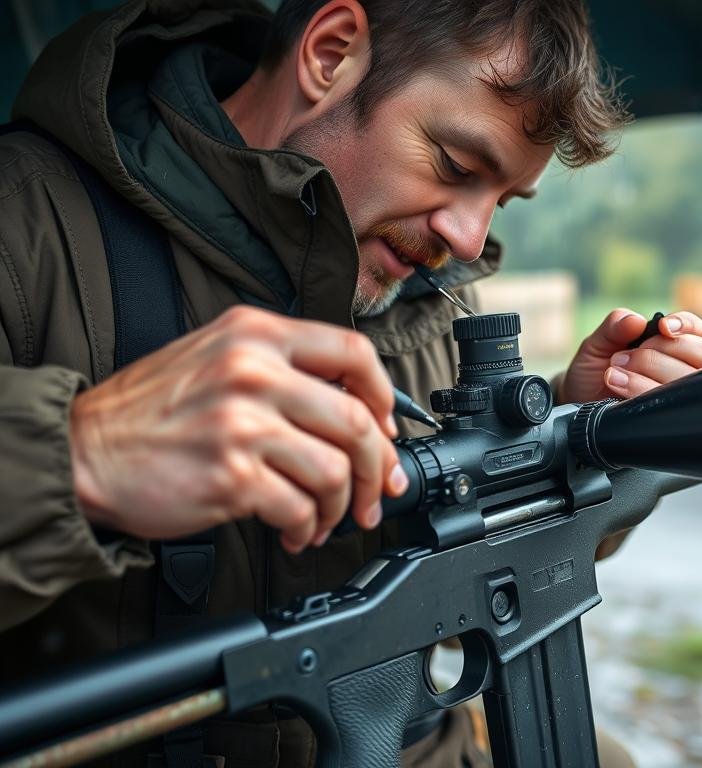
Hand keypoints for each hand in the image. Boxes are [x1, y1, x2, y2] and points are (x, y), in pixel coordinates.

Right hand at [69, 306, 406, 552]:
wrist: (84, 451)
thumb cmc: (150, 411)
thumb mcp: (216, 357)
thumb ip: (283, 369)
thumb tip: (354, 410)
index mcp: (256, 335)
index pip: (353, 352)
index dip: (384, 395)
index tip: (388, 427)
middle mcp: (254, 372)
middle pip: (356, 421)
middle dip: (378, 467)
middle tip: (377, 490)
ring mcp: (243, 424)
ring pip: (335, 470)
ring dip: (341, 506)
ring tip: (325, 519)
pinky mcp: (232, 476)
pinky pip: (300, 507)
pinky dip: (307, 527)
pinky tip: (296, 531)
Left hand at [559, 308, 701, 402]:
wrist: (580, 404)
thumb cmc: (595, 370)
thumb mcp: (598, 343)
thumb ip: (614, 326)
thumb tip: (636, 319)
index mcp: (676, 344)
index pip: (698, 331)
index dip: (686, 326)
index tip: (664, 327)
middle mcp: (687, 368)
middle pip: (700, 355)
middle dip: (658, 353)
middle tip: (620, 358)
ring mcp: (681, 394)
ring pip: (687, 380)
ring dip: (649, 374)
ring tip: (613, 375)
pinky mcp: (671, 416)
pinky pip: (671, 406)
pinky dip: (643, 392)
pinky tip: (618, 390)